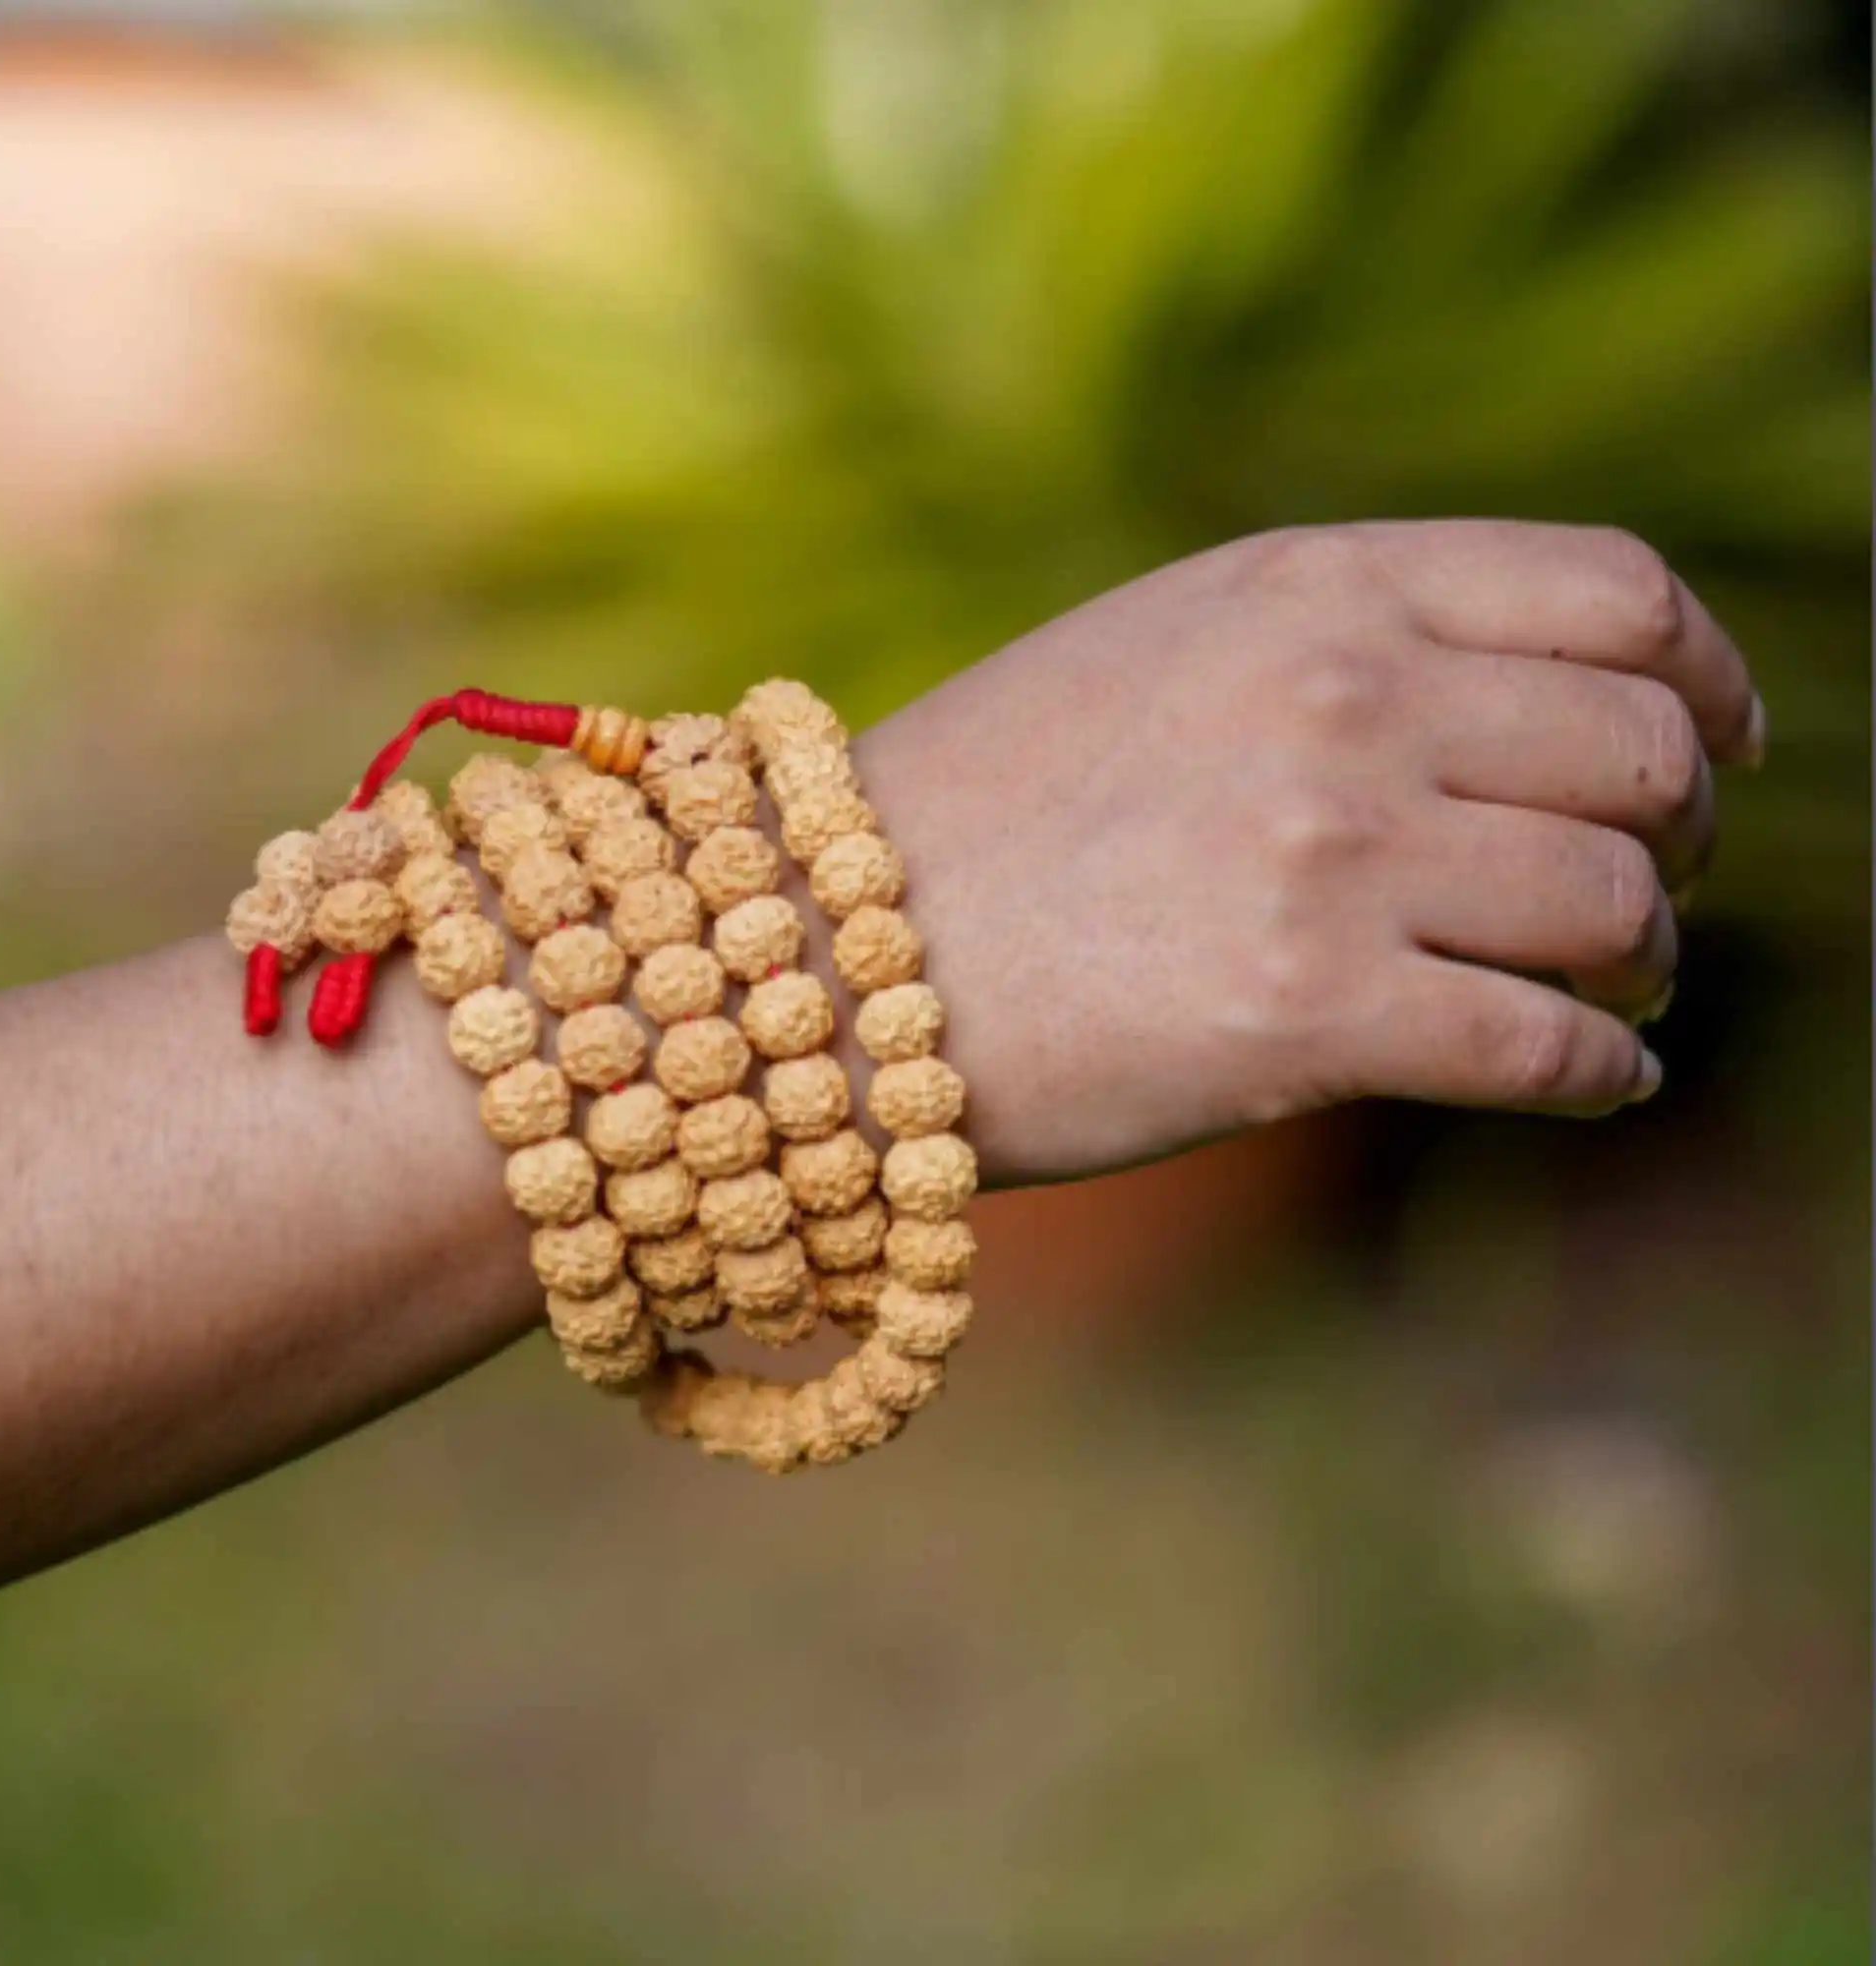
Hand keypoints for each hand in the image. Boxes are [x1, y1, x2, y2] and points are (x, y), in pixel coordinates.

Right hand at [856, 521, 1762, 1184]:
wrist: (824, 950)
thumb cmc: (993, 809)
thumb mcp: (1170, 654)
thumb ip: (1348, 649)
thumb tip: (1541, 722)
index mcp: (1314, 584)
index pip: (1618, 594)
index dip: (1710, 678)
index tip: (1719, 747)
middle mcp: (1342, 694)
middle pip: (1645, 754)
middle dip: (1685, 836)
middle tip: (1651, 893)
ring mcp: (1328, 853)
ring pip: (1619, 907)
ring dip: (1647, 963)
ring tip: (1612, 994)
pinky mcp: (1306, 1014)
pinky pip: (1547, 1049)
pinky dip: (1602, 1074)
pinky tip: (1596, 1081)